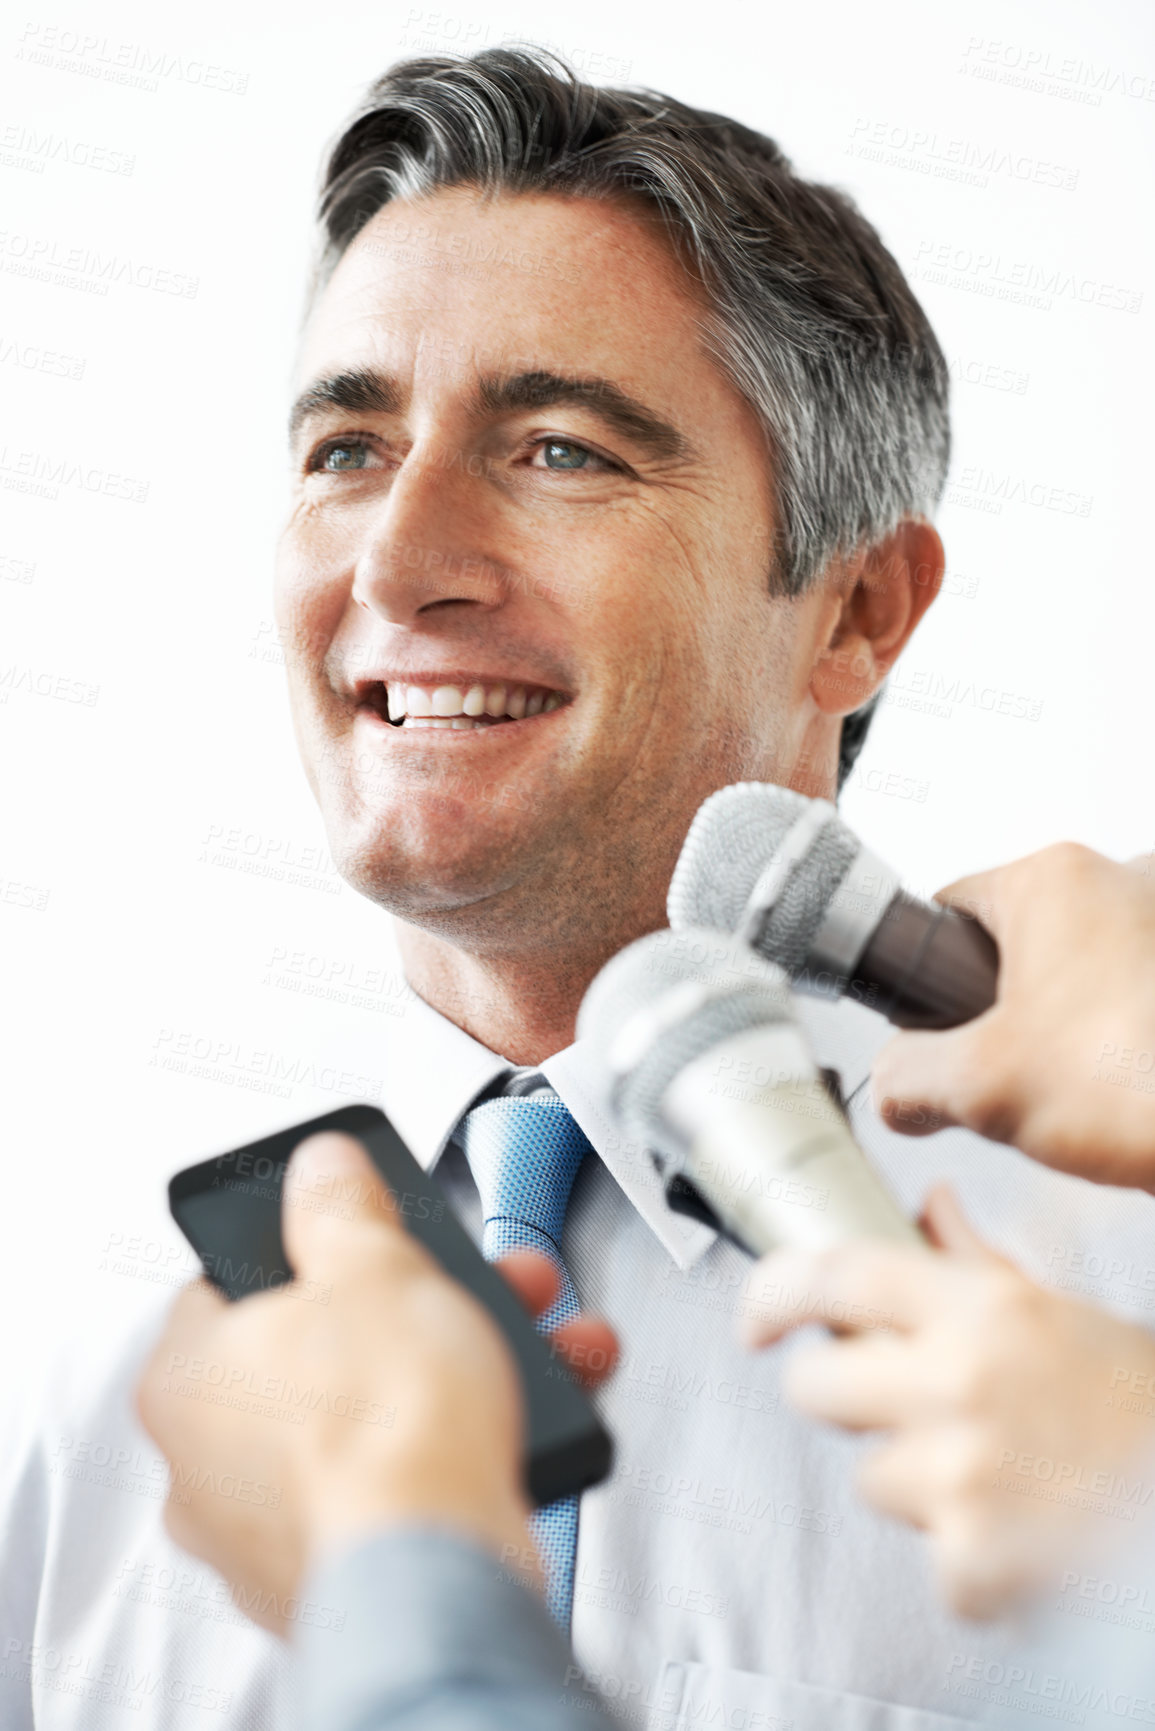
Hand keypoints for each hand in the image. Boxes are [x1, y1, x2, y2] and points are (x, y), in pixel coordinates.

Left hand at [136, 1131, 617, 1633]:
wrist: (442, 1575)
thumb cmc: (384, 1431)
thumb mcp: (374, 1264)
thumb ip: (341, 1208)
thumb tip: (322, 1170)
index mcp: (185, 1378)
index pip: (229, 1283)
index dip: (310, 1247)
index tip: (365, 1233)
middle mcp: (210, 1466)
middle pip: (324, 1349)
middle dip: (423, 1307)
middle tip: (478, 1286)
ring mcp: (276, 1530)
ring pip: (379, 1418)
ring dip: (465, 1371)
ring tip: (541, 1343)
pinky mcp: (347, 1575)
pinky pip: (407, 1486)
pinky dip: (466, 1449)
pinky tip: (531, 1419)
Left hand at [741, 1186, 1154, 1618]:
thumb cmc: (1137, 1406)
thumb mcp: (1062, 1315)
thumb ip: (977, 1263)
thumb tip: (929, 1206)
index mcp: (983, 1309)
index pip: (839, 1276)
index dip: (775, 1290)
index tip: (754, 1316)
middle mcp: (959, 1383)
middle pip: (817, 1387)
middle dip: (841, 1398)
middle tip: (901, 1407)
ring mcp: (958, 1475)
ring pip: (870, 1476)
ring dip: (917, 1483)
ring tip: (999, 1473)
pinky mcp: (969, 1561)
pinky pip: (927, 1555)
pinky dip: (967, 1558)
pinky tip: (1024, 1531)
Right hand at [870, 843, 1154, 1187]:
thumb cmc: (1145, 1087)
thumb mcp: (981, 1090)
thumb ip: (907, 1078)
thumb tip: (897, 1083)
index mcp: (1053, 880)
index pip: (947, 910)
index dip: (929, 978)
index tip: (941, 1030)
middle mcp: (1123, 877)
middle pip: (1022, 940)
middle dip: (1011, 1010)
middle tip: (1019, 1075)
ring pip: (1088, 970)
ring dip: (1077, 1025)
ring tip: (1087, 1088)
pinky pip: (1139, 992)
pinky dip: (1130, 1036)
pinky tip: (1133, 1087)